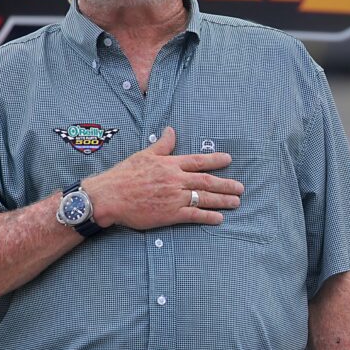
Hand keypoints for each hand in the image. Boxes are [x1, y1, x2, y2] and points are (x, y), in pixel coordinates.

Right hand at [81, 127, 243, 228]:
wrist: (109, 197)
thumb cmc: (124, 175)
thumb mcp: (144, 155)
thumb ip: (162, 145)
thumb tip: (172, 131)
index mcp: (170, 164)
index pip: (198, 161)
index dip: (215, 160)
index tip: (228, 160)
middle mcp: (175, 180)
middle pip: (207, 181)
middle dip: (226, 184)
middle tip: (241, 188)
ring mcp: (174, 198)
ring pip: (204, 198)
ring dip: (222, 200)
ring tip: (236, 202)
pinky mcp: (170, 214)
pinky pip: (194, 215)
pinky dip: (208, 216)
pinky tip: (219, 218)